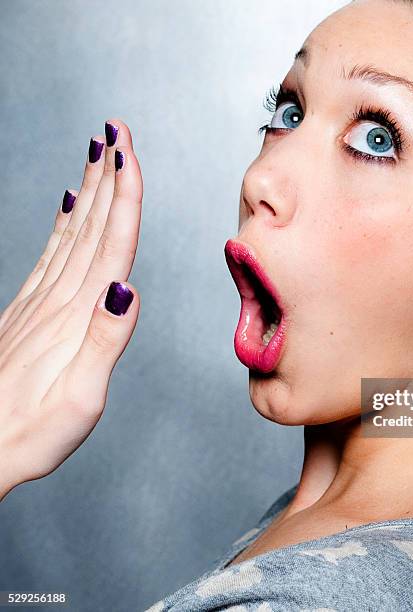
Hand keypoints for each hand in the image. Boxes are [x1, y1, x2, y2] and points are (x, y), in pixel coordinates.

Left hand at [0, 119, 142, 500]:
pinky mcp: (28, 313)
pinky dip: (64, 224)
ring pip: (71, 234)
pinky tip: (68, 207)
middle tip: (116, 132)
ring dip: (90, 192)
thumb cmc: (30, 434)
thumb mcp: (79, 399)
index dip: (123, 199)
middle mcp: (57, 300)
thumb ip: (104, 340)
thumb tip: (126, 289)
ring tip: (99, 156)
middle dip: (108, 177)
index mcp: (77, 315)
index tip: (128, 155)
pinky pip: (49, 256)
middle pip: (91, 227)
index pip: (110, 245)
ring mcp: (39, 304)